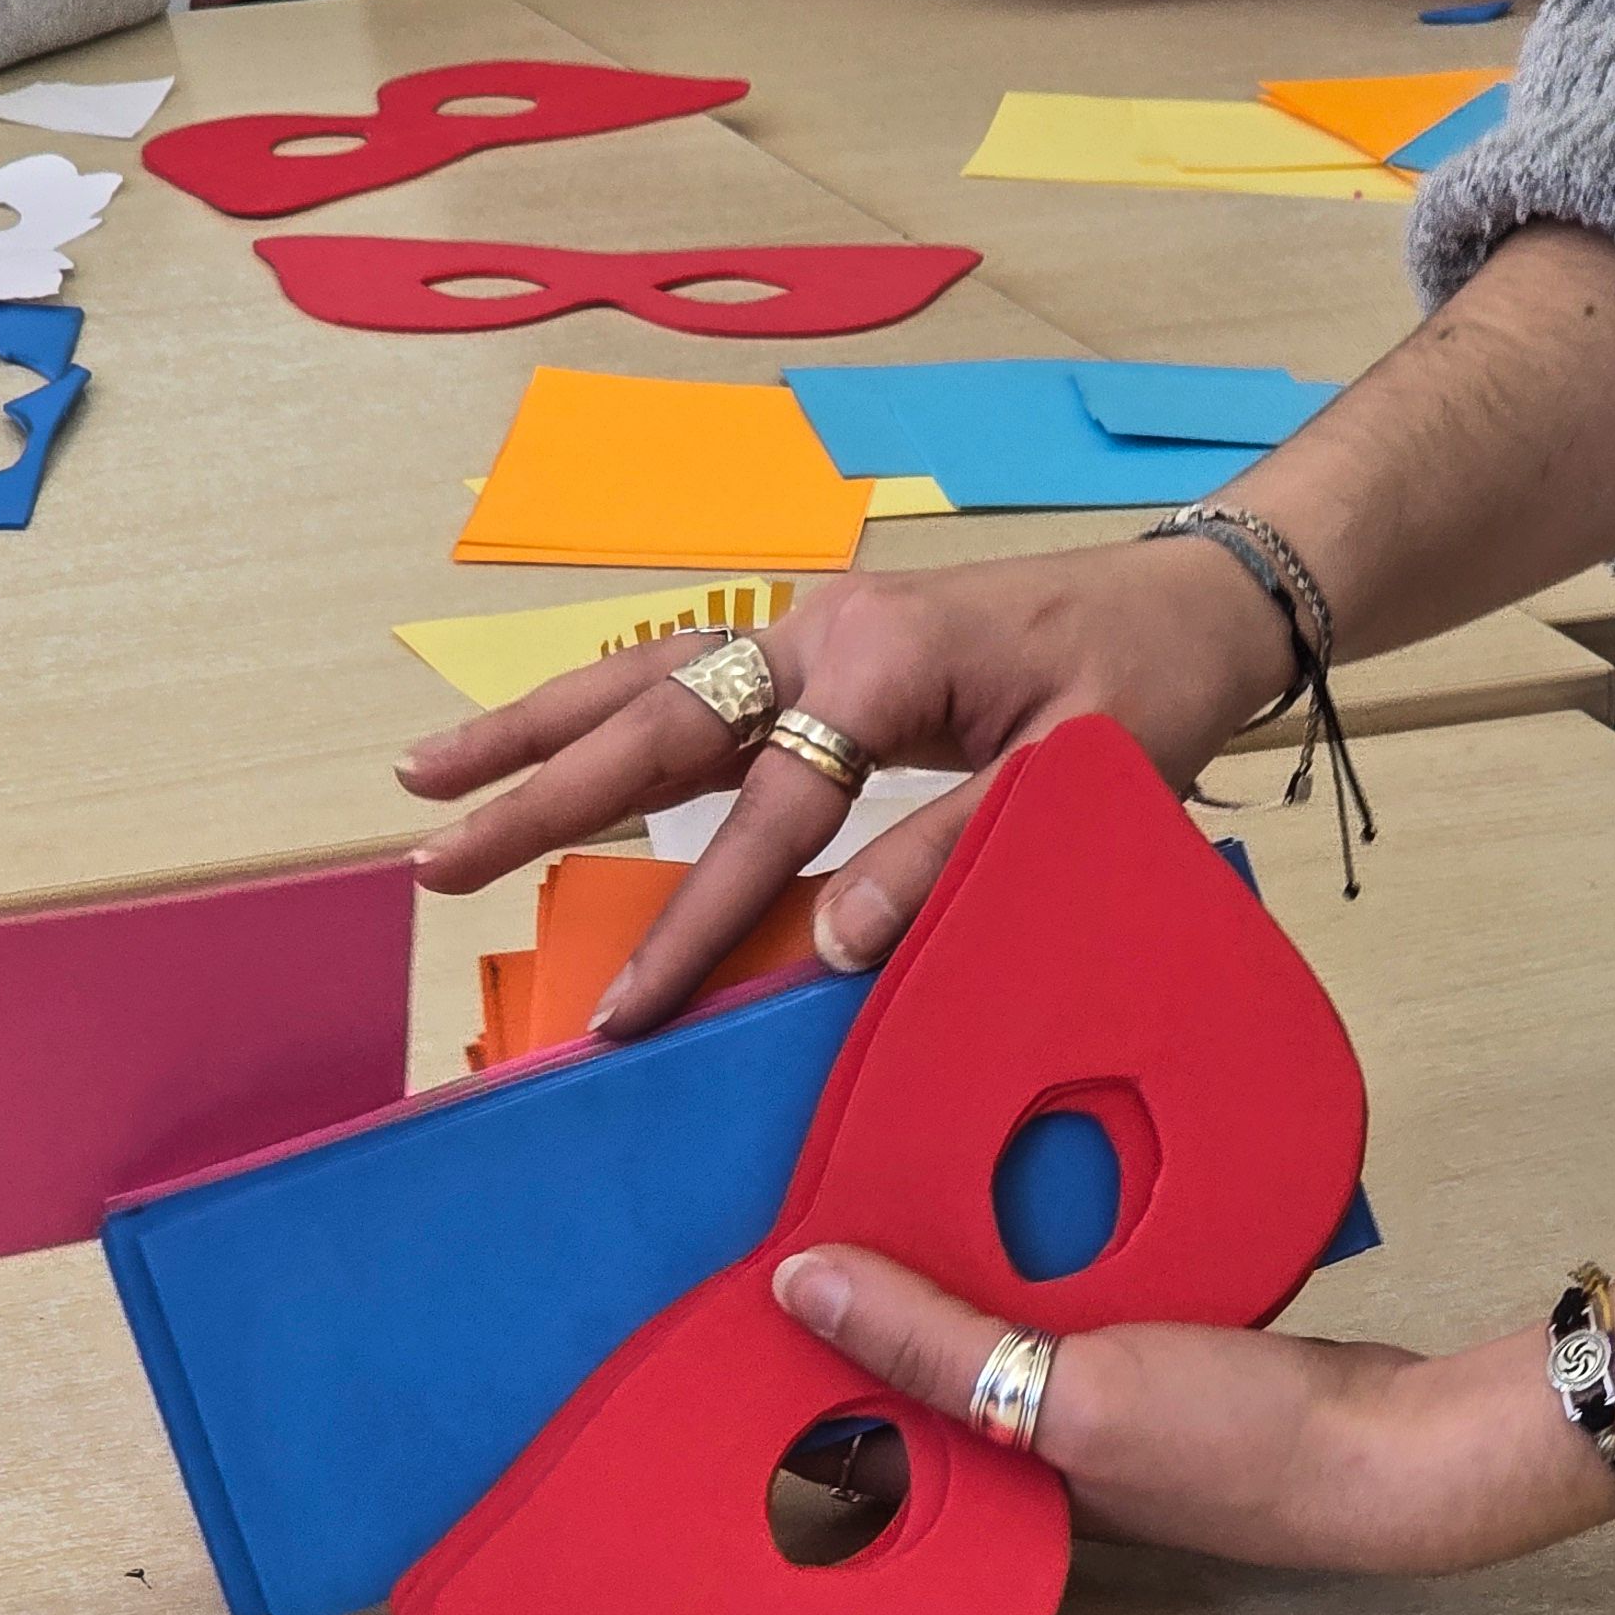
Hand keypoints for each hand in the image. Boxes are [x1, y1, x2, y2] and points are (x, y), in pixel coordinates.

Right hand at [399, 537, 1293, 1038]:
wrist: (1192, 599)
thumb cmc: (1146, 686)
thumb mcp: (1077, 779)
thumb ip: (949, 855)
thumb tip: (831, 945)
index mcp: (880, 661)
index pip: (765, 814)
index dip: (695, 923)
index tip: (626, 1015)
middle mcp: (820, 629)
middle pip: (652, 721)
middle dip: (535, 795)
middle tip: (432, 861)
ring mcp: (810, 627)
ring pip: (643, 681)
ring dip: (533, 731)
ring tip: (422, 778)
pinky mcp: (817, 642)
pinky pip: (687, 679)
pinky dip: (601, 712)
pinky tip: (542, 746)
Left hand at [773, 1244, 1614, 1570]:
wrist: (1404, 1442)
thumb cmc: (1242, 1447)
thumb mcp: (1068, 1392)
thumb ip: (933, 1340)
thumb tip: (796, 1280)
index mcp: (994, 1492)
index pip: (860, 1435)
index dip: (795, 1367)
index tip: (729, 1284)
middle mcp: (1031, 1460)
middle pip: (916, 1374)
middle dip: (859, 1305)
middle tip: (788, 1202)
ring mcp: (1095, 1412)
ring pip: (988, 1328)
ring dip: (944, 1268)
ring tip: (872, 1178)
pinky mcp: (1151, 1362)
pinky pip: (1061, 1299)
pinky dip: (1031, 1253)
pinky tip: (1007, 1190)